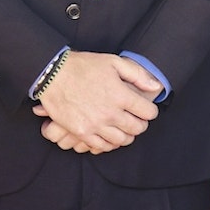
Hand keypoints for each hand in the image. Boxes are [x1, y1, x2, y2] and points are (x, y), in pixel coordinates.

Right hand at [32, 51, 161, 152]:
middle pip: (137, 129)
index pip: (148, 113)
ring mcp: (95, 125)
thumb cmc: (84, 66)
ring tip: (124, 128)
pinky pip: (102, 146)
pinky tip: (109, 135)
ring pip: (121, 140)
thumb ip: (138, 75)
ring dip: (127, 135)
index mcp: (121, 96)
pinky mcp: (81, 132)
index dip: (151, 111)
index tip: (147, 109)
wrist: (53, 74)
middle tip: (137, 119)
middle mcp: (110, 113)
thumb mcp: (114, 62)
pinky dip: (109, 143)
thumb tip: (156, 86)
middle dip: (141, 124)